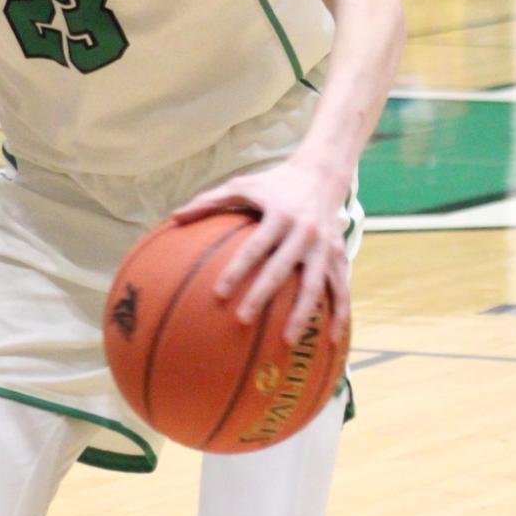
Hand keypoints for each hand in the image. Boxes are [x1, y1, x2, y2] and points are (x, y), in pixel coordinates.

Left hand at [171, 158, 351, 345]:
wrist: (322, 174)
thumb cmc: (274, 183)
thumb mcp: (242, 185)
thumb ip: (209, 201)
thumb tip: (174, 218)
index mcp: (279, 215)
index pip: (255, 247)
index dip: (237, 270)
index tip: (218, 293)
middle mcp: (304, 232)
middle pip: (281, 269)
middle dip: (262, 295)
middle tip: (242, 320)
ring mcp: (325, 246)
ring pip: (314, 285)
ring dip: (302, 314)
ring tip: (287, 341)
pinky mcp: (339, 255)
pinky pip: (341, 288)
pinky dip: (339, 314)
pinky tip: (331, 339)